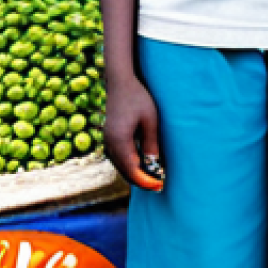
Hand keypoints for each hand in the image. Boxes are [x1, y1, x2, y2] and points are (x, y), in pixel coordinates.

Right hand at [104, 74, 164, 190]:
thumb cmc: (138, 97)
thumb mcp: (150, 120)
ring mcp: (107, 141)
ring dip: (135, 174)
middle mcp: (110, 144)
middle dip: (141, 181)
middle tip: (158, 186)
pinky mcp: (109, 137)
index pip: (132, 170)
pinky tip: (141, 165)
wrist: (120, 82)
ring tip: (152, 178)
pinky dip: (129, 166)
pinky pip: (118, 158)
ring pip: (120, 167)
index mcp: (120, 140)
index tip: (159, 186)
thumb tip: (154, 166)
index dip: (145, 181)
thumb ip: (151, 143)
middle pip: (124, 172)